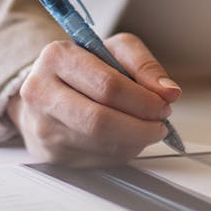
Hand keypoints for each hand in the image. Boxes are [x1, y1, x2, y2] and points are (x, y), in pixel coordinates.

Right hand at [6, 33, 180, 165]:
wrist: (47, 91)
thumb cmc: (84, 69)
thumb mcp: (115, 50)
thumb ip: (145, 64)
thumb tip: (168, 91)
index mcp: (57, 58)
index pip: (107, 86)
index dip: (143, 100)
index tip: (164, 104)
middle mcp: (41, 93)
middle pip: (100, 121)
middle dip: (141, 126)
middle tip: (160, 123)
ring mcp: (43, 128)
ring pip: (100, 145)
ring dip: (135, 141)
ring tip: (145, 128)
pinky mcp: (50, 156)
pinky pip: (97, 161)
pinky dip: (121, 151)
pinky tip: (124, 138)